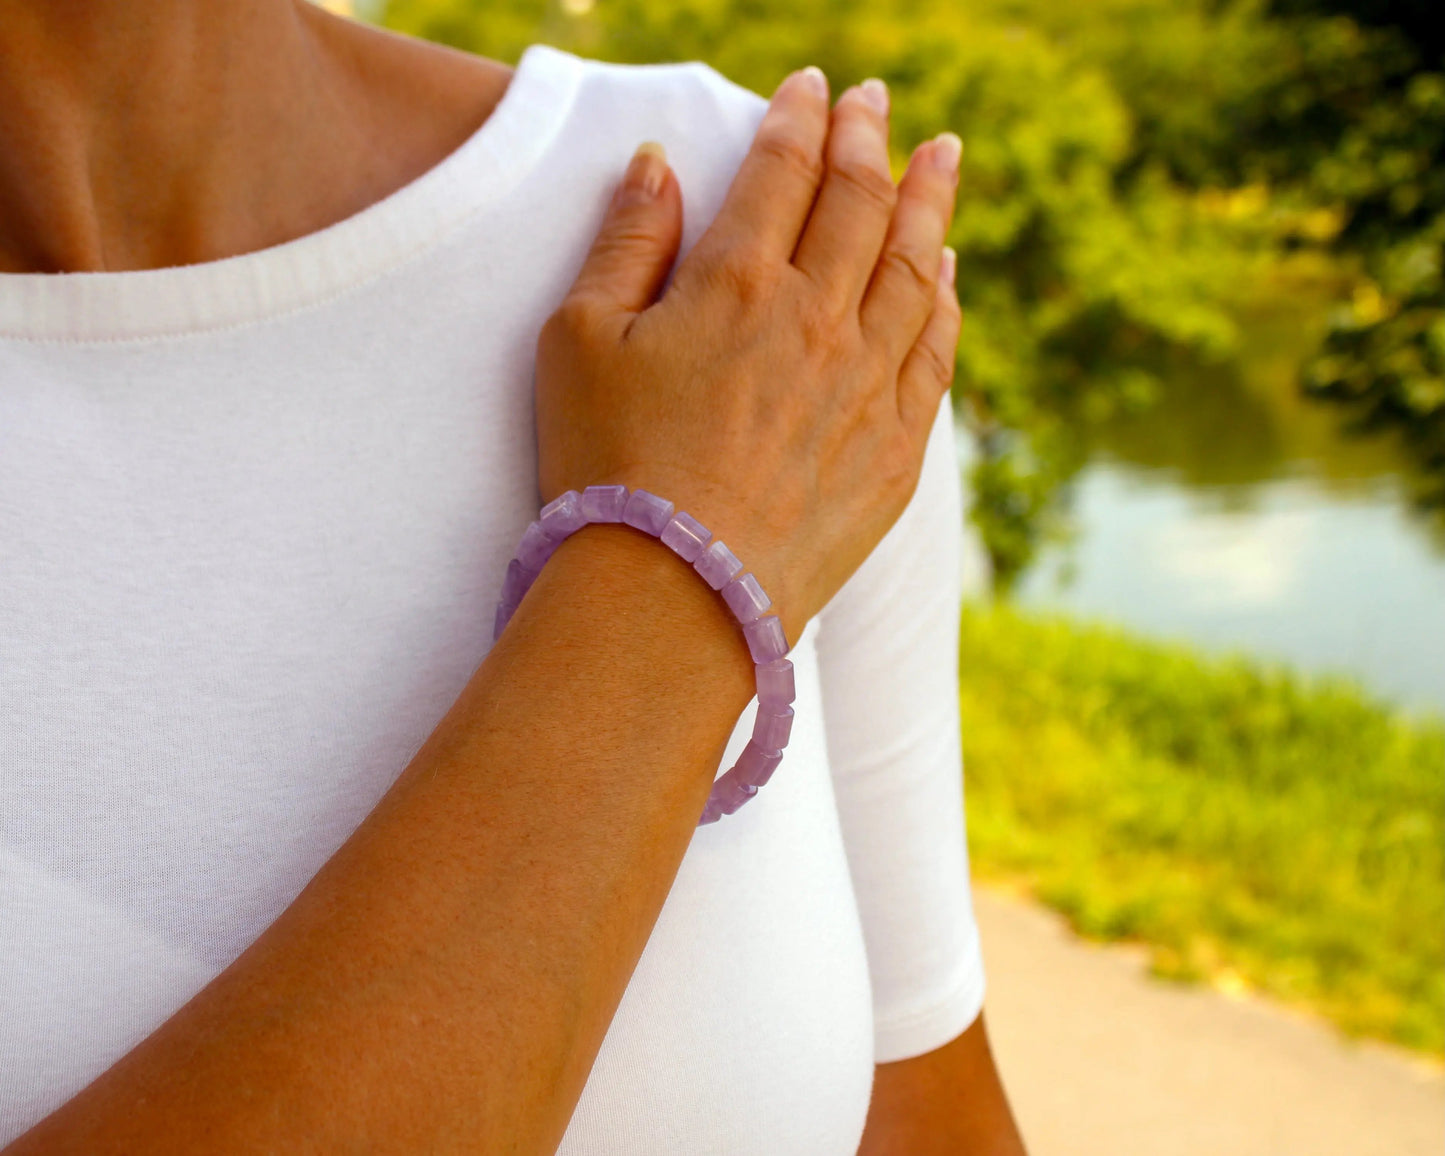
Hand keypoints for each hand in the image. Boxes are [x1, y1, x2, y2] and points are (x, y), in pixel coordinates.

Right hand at [534, 68, 961, 644]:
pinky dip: (944, 302)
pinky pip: (934, 354)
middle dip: (869, 140)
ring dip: (929, 202)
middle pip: (859, 205)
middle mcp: (819, 321)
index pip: (784, 172)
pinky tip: (946, 274)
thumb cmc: (608, 467)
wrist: (673, 595)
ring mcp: (867, 387)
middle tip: (877, 103)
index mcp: (739, 283)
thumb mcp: (579, 341)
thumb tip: (657, 163)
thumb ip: (625, 242)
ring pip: (914, 269)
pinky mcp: (893, 451)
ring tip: (942, 156)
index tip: (810, 88)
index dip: (798, 118)